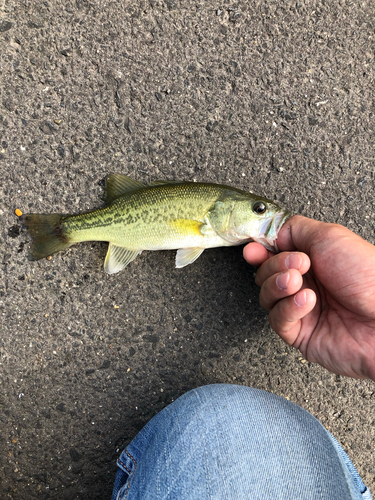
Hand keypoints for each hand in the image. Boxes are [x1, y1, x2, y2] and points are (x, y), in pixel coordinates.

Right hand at [243, 215, 374, 379]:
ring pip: (266, 297)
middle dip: (275, 266)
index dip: (259, 251)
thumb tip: (272, 232)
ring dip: (278, 286)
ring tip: (298, 283)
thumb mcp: (329, 236)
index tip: (254, 250)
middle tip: (298, 265)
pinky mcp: (300, 334)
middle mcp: (305, 283)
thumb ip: (294, 229)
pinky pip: (277, 320)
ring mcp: (301, 309)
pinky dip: (289, 308)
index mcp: (312, 259)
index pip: (273, 254)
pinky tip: (308, 302)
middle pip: (265, 274)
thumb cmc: (367, 276)